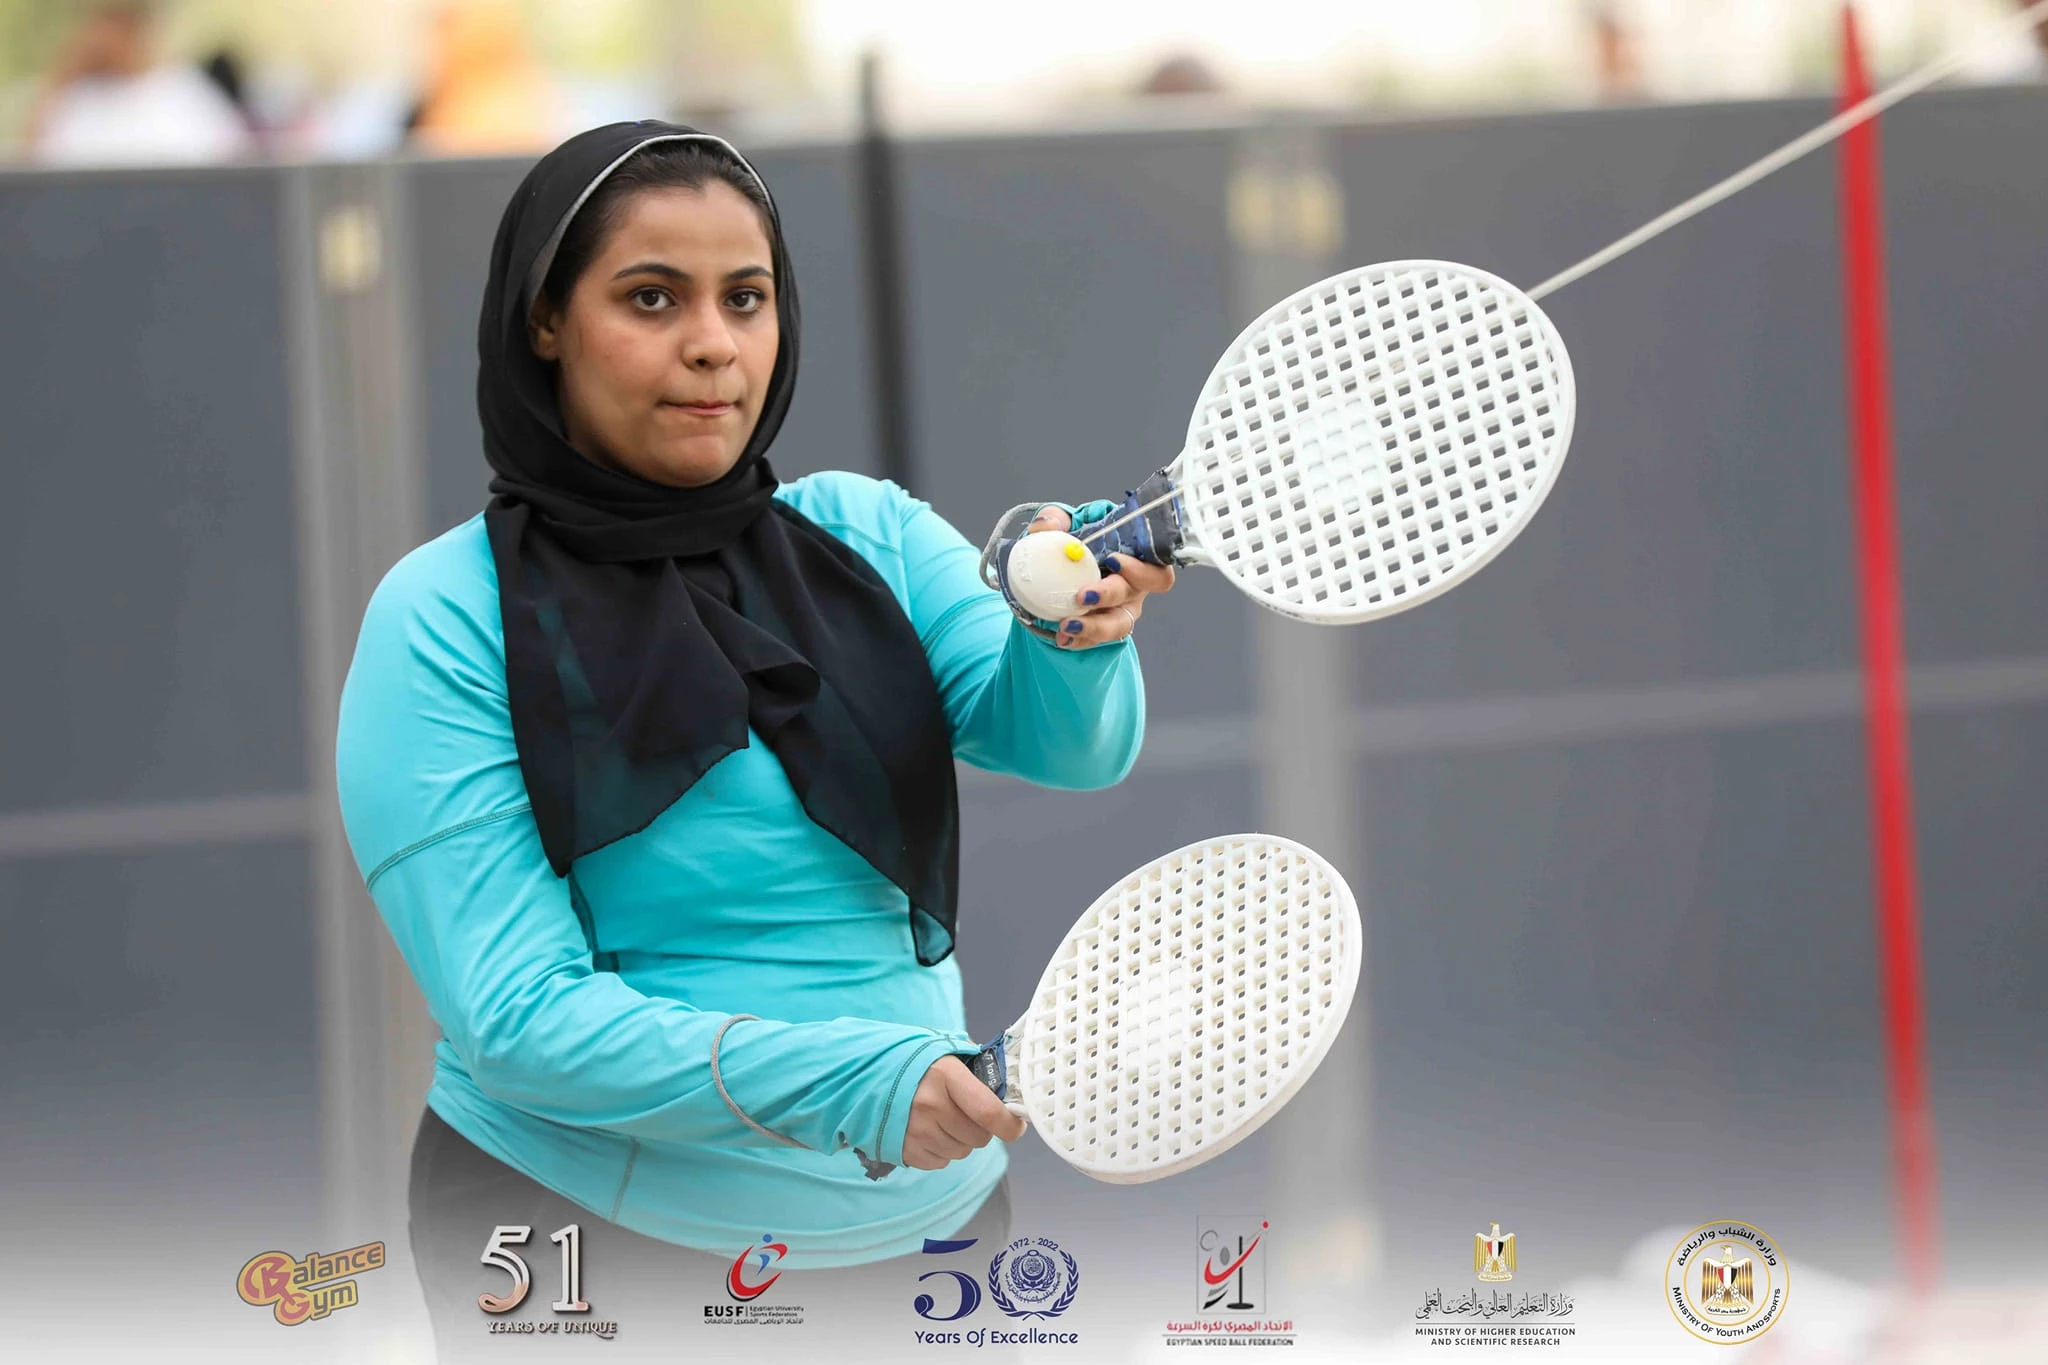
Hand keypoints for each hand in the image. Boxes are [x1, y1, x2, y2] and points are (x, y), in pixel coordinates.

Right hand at [902, 1055, 1027, 1170]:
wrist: (864, 1074)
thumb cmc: (913, 1061)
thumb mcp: (945, 1052)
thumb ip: (976, 1068)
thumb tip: (1008, 1089)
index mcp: (945, 1075)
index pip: (989, 1112)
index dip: (1010, 1125)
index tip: (1016, 1126)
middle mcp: (930, 1105)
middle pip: (979, 1137)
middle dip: (981, 1129)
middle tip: (968, 1114)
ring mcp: (915, 1130)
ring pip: (961, 1152)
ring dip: (961, 1141)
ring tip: (944, 1120)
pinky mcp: (903, 1149)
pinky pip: (940, 1162)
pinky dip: (941, 1151)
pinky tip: (929, 1130)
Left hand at [1024, 506, 1175, 648]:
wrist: (1057, 571)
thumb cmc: (1073, 542)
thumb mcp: (1063, 525)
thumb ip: (1054, 518)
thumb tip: (1044, 526)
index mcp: (1134, 559)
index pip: (1155, 568)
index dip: (1140, 568)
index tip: (1113, 560)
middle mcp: (1133, 587)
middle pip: (1132, 595)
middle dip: (1108, 596)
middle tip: (1082, 596)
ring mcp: (1120, 611)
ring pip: (1118, 625)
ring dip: (1094, 627)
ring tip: (1066, 626)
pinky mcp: (1102, 629)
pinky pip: (1096, 640)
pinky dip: (1079, 640)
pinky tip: (1062, 638)